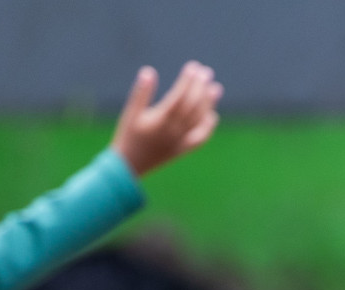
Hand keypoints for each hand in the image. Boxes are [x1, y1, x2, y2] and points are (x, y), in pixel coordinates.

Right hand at [110, 62, 221, 177]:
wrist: (129, 166)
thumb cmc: (128, 136)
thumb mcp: (131, 112)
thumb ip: (141, 93)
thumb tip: (149, 71)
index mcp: (160, 120)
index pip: (179, 97)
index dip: (187, 82)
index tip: (193, 67)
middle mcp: (173, 131)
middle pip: (192, 106)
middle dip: (200, 88)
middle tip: (207, 72)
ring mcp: (180, 142)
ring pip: (198, 121)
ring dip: (208, 104)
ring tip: (215, 88)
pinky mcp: (182, 150)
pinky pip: (200, 139)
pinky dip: (208, 127)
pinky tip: (212, 115)